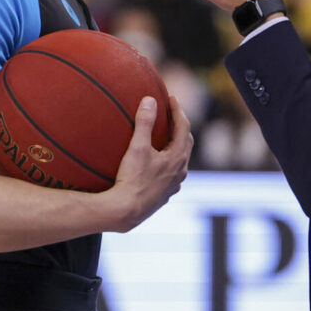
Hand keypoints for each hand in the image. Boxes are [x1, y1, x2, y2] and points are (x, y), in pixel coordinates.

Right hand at [108, 95, 192, 231]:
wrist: (125, 212)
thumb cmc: (132, 180)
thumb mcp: (137, 148)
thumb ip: (144, 122)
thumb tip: (150, 100)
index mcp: (178, 158)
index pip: (183, 126)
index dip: (178, 110)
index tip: (171, 97)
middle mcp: (180, 171)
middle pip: (185, 142)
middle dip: (179, 125)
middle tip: (169, 113)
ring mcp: (173, 185)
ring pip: (180, 159)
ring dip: (175, 144)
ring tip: (165, 135)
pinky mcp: (164, 195)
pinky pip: (171, 173)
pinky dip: (168, 161)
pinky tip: (158, 162)